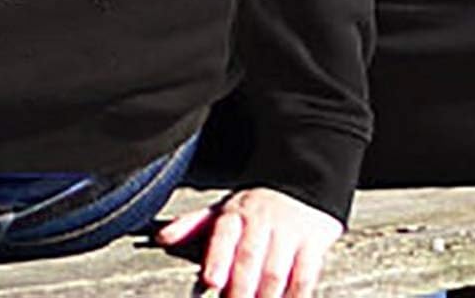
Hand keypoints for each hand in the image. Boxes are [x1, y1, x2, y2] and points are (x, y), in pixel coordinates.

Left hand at [156, 186, 341, 297]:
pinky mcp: (312, 244)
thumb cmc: (254, 209)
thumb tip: (162, 238)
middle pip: (250, 258)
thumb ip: (193, 226)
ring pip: (276, 272)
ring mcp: (289, 232)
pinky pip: (305, 277)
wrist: (301, 186)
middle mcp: (262, 220)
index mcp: (236, 213)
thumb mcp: (222, 211)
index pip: (224, 233)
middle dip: (240, 289)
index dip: (217, 258)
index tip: (211, 281)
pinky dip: (295, 297)